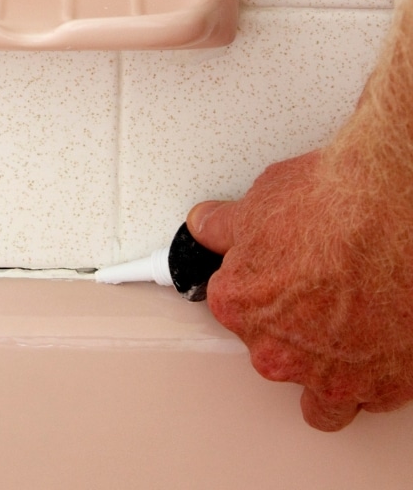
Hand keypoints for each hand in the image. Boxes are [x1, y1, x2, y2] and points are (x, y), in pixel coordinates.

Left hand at [187, 150, 412, 430]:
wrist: (409, 215)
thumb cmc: (341, 206)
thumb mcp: (263, 200)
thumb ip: (225, 226)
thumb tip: (206, 225)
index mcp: (239, 305)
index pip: (232, 304)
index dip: (256, 285)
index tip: (275, 272)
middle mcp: (276, 350)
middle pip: (272, 348)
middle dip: (291, 327)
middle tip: (319, 290)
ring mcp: (329, 374)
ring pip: (316, 393)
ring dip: (323, 370)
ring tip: (343, 335)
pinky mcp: (380, 387)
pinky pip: (366, 397)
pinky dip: (369, 378)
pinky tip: (376, 345)